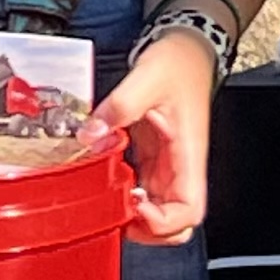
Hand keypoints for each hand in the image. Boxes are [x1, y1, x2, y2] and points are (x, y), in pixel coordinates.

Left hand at [91, 35, 216, 244]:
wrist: (186, 49)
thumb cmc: (179, 63)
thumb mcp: (147, 78)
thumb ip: (119, 106)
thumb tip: (91, 133)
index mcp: (188, 153)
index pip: (188, 210)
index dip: (162, 221)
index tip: (133, 204)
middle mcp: (181, 166)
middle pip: (176, 222)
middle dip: (147, 230)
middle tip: (116, 213)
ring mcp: (169, 165)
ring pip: (159, 210)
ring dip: (133, 215)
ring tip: (105, 197)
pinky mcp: (155, 158)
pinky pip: (143, 190)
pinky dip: (124, 195)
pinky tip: (105, 178)